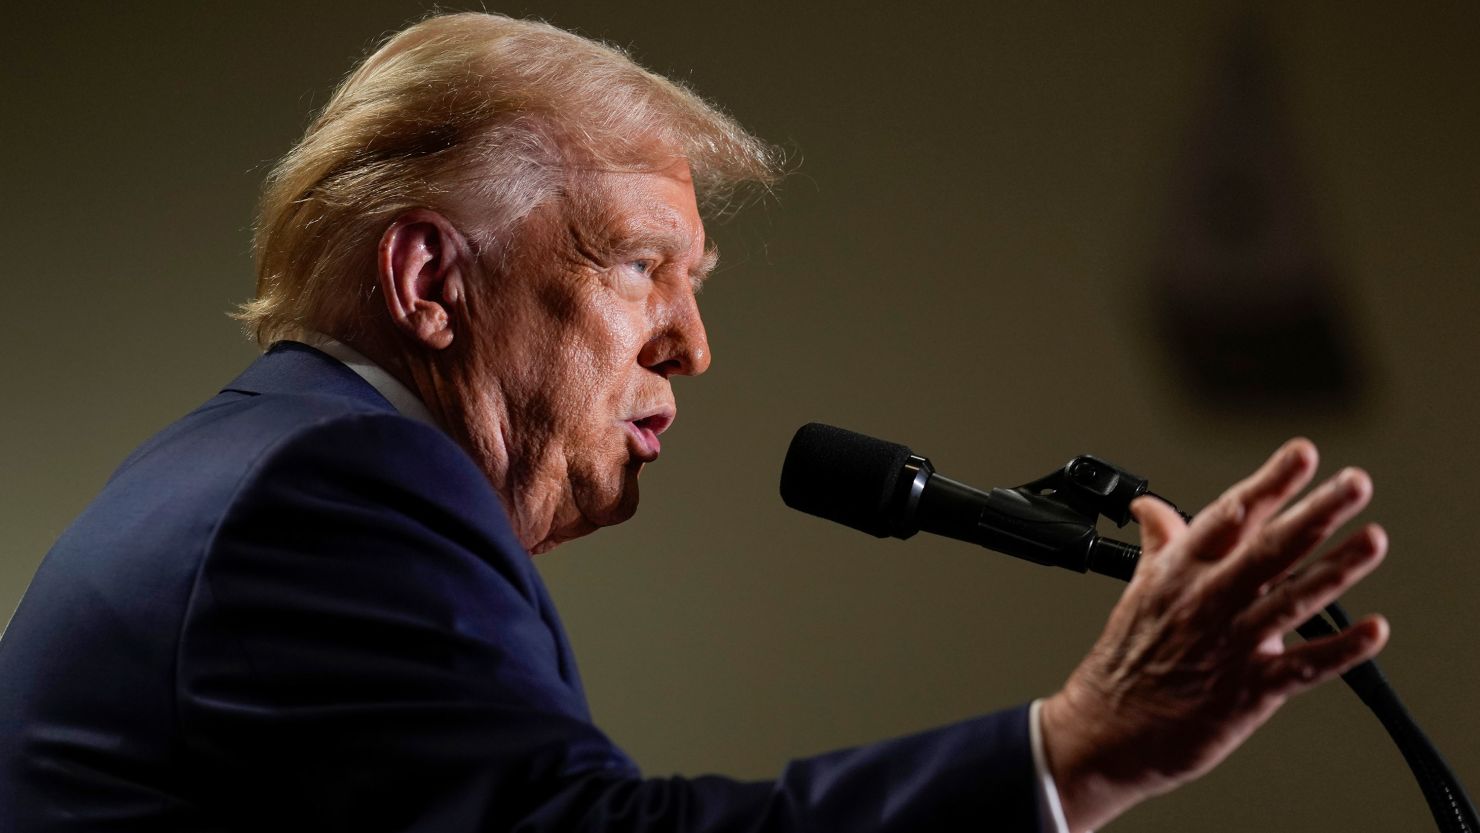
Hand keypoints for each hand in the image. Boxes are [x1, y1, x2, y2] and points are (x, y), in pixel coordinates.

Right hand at [1040, 439, 1389, 832]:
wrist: (1104, 730)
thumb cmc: (1123, 662)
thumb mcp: (1136, 591)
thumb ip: (1158, 543)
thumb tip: (1149, 507)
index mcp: (1179, 573)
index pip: (1230, 516)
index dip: (1270, 483)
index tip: (1302, 454)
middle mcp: (1206, 602)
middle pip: (1269, 550)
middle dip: (1316, 513)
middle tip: (1354, 485)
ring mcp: (1228, 645)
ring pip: (1291, 600)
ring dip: (1336, 570)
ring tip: (1372, 541)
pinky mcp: (1246, 691)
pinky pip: (1301, 667)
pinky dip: (1339, 650)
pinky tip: (1373, 631)